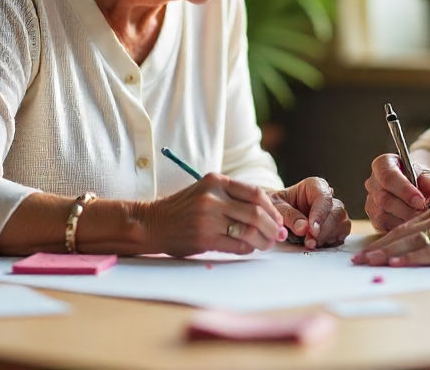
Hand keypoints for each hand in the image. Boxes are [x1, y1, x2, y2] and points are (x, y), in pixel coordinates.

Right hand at [142, 173, 285, 256]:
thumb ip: (232, 197)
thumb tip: (268, 214)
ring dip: (263, 240)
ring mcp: (208, 218)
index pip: (255, 193)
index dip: (271, 208)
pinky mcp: (204, 238)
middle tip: (278, 235)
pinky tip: (249, 248)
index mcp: (216, 181)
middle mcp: (213, 197)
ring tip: (266, 244)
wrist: (152, 223)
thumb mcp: (206, 191)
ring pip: (249, 230)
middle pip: (256, 212)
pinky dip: (248, 248)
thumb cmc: (183, 209)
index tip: (277, 219)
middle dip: (272, 227)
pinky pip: (237, 245)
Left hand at [270, 177, 351, 248]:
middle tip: (309, 242)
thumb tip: (304, 228)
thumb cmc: (276, 206)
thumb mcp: (276, 207)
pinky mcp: (336, 228)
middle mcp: (328, 198)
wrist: (275, 215)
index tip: (312, 229)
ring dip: (328, 237)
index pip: (324, 197)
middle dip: (324, 230)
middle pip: (337, 212)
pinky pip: (342, 235)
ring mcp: (334, 213)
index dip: (320, 214)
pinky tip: (317, 244)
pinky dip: (331, 242)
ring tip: (310, 243)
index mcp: (314, 186)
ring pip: (342, 224)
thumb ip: (288, 216)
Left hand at [351, 201, 429, 265]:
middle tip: (358, 261)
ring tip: (369, 264)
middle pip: (404, 234)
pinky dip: (413, 259)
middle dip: (379, 249)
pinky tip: (398, 265)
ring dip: (389, 254)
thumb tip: (417, 252)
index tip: (366, 252)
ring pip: (414, 242)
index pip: (406, 227)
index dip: (384, 240)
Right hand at [363, 154, 429, 231]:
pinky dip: (399, 228)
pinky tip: (412, 224)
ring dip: (404, 220)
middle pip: (384, 199)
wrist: (416, 187)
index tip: (421, 201)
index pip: (388, 176)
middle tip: (424, 213)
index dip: (404, 190)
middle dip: (407, 209)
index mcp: (383, 164)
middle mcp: (372, 182)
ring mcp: (371, 201)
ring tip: (420, 218)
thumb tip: (428, 188)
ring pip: (382, 215)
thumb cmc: (420, 178)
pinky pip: (383, 226)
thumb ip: (428, 179)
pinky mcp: (374, 218)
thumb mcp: (428, 173)